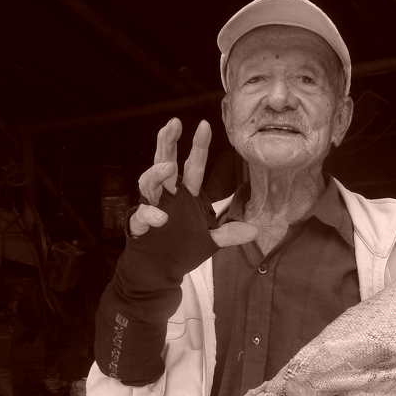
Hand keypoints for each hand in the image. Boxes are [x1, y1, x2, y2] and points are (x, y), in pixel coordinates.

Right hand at [129, 118, 256, 247]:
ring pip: (149, 182)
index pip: (193, 166)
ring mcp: (152, 207)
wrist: (159, 272)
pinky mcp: (140, 225)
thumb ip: (228, 234)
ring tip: (168, 167)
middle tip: (174, 123)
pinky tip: (160, 217)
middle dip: (168, 143)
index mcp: (186, 195)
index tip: (204, 125)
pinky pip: (142, 215)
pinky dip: (150, 214)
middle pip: (166, 163)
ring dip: (156, 173)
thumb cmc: (181, 250)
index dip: (198, 146)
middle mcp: (168, 196)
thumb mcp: (209, 241)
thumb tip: (255, 230)